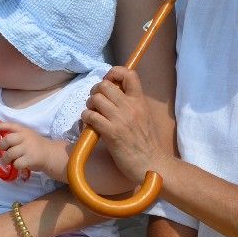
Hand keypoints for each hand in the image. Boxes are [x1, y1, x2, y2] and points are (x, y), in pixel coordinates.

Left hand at [0, 122, 64, 179]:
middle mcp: (25, 138)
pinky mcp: (30, 159)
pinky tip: (19, 164)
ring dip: (6, 159)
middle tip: (3, 150)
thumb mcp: (27, 136)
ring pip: (9, 154)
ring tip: (8, 161)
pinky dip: (15, 166)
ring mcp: (28, 148)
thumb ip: (15, 135)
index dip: (0, 126)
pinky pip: (16, 163)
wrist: (50, 154)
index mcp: (24, 131)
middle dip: (2, 146)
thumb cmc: (35, 146)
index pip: (10, 125)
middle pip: (7, 140)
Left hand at [81, 67, 171, 182]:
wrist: (151, 163)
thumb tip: (117, 94)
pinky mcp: (111, 132)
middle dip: (96, 91)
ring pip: (95, 99)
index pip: (128, 74)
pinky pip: (90, 116)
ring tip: (92, 113)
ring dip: (89, 105)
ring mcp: (120, 119)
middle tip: (96, 101)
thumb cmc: (147, 143)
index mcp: (140, 101)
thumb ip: (133, 104)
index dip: (114, 72)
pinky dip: (86, 118)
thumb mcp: (145, 116)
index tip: (109, 81)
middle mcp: (130, 106)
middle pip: (105, 85)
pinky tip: (90, 125)